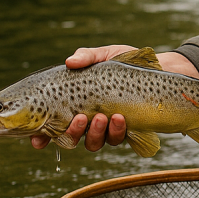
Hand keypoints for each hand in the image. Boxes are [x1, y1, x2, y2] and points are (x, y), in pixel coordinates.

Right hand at [29, 46, 198, 150]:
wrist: (161, 70)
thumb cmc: (127, 62)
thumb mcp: (106, 54)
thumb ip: (88, 56)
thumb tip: (70, 61)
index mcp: (76, 103)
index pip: (52, 124)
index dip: (41, 136)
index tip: (37, 140)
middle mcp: (88, 119)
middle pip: (71, 138)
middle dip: (72, 132)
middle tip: (80, 118)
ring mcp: (107, 128)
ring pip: (93, 143)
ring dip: (95, 133)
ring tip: (102, 117)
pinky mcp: (127, 132)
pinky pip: (117, 140)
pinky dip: (117, 131)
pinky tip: (120, 117)